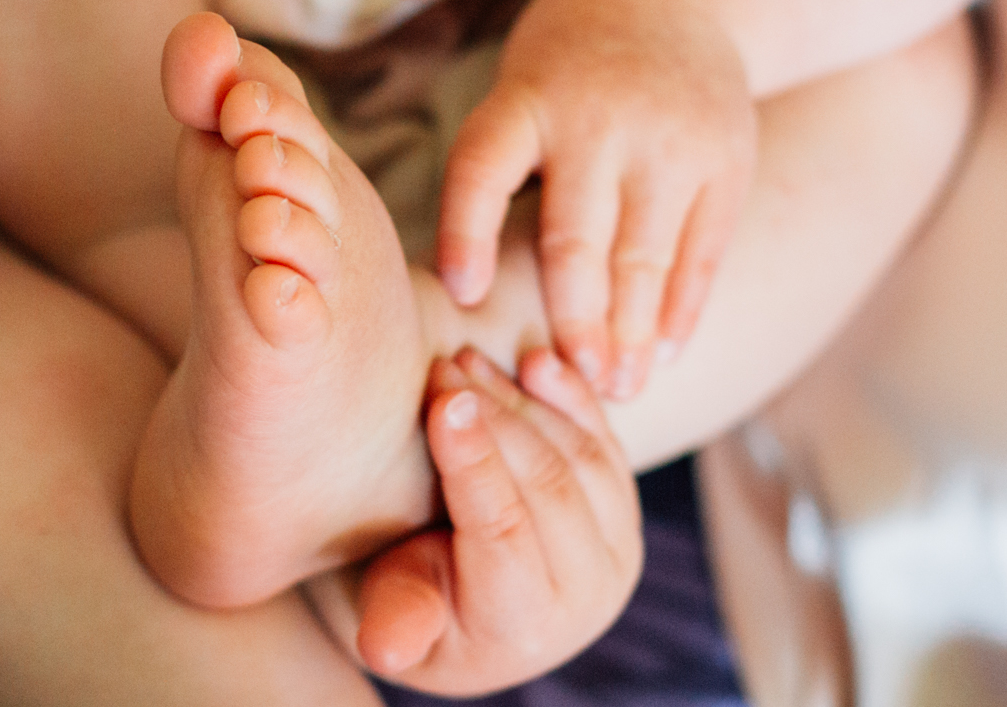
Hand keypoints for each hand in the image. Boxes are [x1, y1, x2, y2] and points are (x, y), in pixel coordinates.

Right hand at [349, 347, 644, 694]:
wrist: (468, 603)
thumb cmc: (410, 599)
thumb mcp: (391, 614)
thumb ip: (396, 620)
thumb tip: (383, 646)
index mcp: (523, 627)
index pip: (503, 532)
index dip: (475, 463)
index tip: (442, 399)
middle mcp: (587, 594)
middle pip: (549, 488)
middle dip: (496, 418)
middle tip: (444, 365)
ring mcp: (617, 548)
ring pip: (583, 458)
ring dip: (525, 401)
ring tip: (467, 360)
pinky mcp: (624, 507)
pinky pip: (607, 442)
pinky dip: (575, 398)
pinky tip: (536, 360)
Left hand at [436, 0, 757, 397]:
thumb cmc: (572, 61)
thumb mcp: (522, 84)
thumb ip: (503, 166)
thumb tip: (462, 288)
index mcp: (528, 98)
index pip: (483, 169)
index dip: (467, 234)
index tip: (464, 295)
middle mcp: (598, 118)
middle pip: (575, 238)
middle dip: (570, 322)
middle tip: (564, 383)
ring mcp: (671, 139)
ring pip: (645, 258)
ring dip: (630, 335)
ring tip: (619, 387)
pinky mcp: (727, 159)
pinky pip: (704, 251)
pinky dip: (683, 309)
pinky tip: (665, 350)